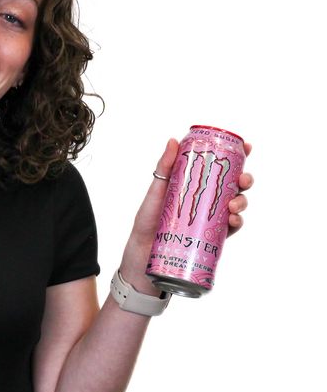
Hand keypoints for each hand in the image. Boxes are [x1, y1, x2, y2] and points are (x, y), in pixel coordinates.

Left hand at [120, 139, 253, 286]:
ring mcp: (211, 217)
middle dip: (246, 179)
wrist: (144, 251)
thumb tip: (173, 141)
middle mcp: (208, 199)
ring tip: (234, 205)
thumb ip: (164, 167)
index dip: (238, 156)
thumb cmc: (149, 219)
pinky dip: (237, 222)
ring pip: (236, 205)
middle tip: (243, 179)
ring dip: (242, 202)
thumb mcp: (156, 190)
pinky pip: (231, 228)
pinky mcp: (212, 236)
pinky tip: (233, 220)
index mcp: (197, 184)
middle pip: (234, 185)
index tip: (246, 147)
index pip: (220, 167)